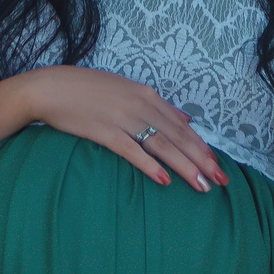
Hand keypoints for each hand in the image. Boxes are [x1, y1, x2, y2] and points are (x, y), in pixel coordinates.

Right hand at [25, 66, 228, 194]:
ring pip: (161, 145)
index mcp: (147, 95)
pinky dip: (149, 165)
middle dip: (201, 160)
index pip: (182, 125)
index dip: (202, 146)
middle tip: (220, 180)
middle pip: (178, 136)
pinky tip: (163, 180)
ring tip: (201, 186)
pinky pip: (132, 151)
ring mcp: (122, 118)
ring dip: (183, 167)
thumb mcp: (128, 89)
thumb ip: (157, 105)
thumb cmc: (89, 90)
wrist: (52, 87)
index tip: (217, 164)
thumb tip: (185, 118)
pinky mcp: (104, 131)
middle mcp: (140, 105)